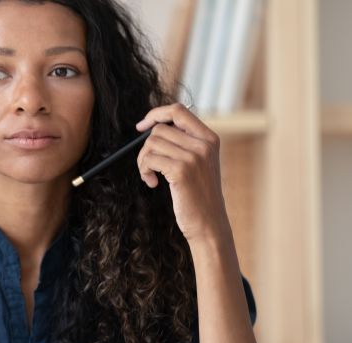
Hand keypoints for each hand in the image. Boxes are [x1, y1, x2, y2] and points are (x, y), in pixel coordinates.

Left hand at [135, 103, 229, 241]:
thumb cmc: (197, 194)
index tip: (142, 127)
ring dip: (143, 161)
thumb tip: (151, 126)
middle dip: (145, 147)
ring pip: (151, 144)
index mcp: (209, 138)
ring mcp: (193, 157)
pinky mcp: (181, 171)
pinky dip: (144, 171)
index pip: (178, 110)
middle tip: (148, 165)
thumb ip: (184, 143)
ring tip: (150, 176)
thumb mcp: (199, 163)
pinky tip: (152, 183)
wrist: (208, 223)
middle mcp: (203, 144)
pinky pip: (150, 159)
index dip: (155, 114)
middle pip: (159, 129)